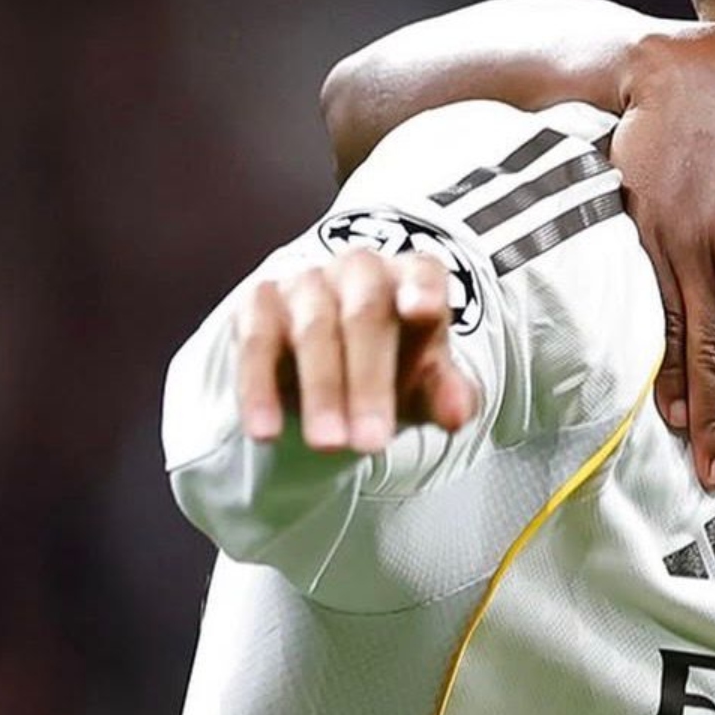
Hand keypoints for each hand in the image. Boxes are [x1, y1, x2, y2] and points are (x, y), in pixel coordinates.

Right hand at [234, 249, 477, 453]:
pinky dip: (259, 391)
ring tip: (330, 446)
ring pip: (313, 331)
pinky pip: (256, 345)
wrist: (334, 363)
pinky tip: (266, 432)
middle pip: (365, 314)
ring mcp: (307, 281)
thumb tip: (458, 415)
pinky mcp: (260, 303)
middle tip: (373, 442)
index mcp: (412, 276)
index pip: (423, 273)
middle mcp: (359, 268)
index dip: (423, 289)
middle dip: (370, 381)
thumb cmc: (394, 364)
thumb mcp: (426, 384)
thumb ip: (447, 395)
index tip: (423, 312)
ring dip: (322, 393)